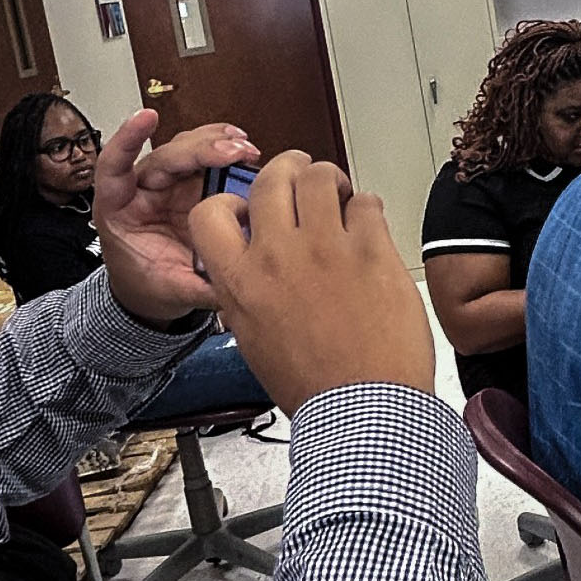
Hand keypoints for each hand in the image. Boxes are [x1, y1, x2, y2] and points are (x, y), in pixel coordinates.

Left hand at [92, 110, 258, 326]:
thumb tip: (232, 288)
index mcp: (120, 210)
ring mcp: (168, 185)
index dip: (127, 140)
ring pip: (187, 148)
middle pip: (165, 155)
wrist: (152, 292)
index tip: (147, 118)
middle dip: (200, 148)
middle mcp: (142, 190)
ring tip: (245, 148)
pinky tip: (243, 145)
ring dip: (216, 142)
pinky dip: (224, 147)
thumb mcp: (170, 292)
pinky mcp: (191, 185)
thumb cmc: (148, 286)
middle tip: (234, 152)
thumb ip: (197, 288)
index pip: (114, 168)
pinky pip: (205, 158)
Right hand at [188, 151, 434, 411]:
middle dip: (289, 170)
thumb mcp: (254, 339)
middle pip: (271, 177)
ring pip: (320, 176)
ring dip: (331, 181)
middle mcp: (277, 256)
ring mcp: (326, 249)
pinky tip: (370, 231)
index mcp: (240, 282)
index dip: (230, 201)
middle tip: (304, 180)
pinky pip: (367, 203)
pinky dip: (368, 209)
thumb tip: (256, 265)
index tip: (248, 208)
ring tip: (341, 198)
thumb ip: (249, 292)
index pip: (209, 212)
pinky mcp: (372, 251)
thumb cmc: (317, 387)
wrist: (365, 410)